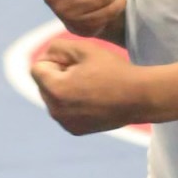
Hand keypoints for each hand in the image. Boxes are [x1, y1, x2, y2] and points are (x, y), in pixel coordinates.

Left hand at [30, 38, 152, 135]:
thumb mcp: (83, 48)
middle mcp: (55, 111)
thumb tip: (45, 57)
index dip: (56, 60)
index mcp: (55, 90)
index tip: (78, 62)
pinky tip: (92, 98)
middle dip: (58, 75)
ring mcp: (65, 123)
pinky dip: (72, 103)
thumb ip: (56, 47)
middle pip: (43, 84)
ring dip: (64, 89)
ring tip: (90, 85)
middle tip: (86, 73)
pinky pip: (63, 110)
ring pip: (52, 97)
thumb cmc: (113, 70)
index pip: (37, 68)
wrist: (140, 97)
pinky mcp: (75, 130)